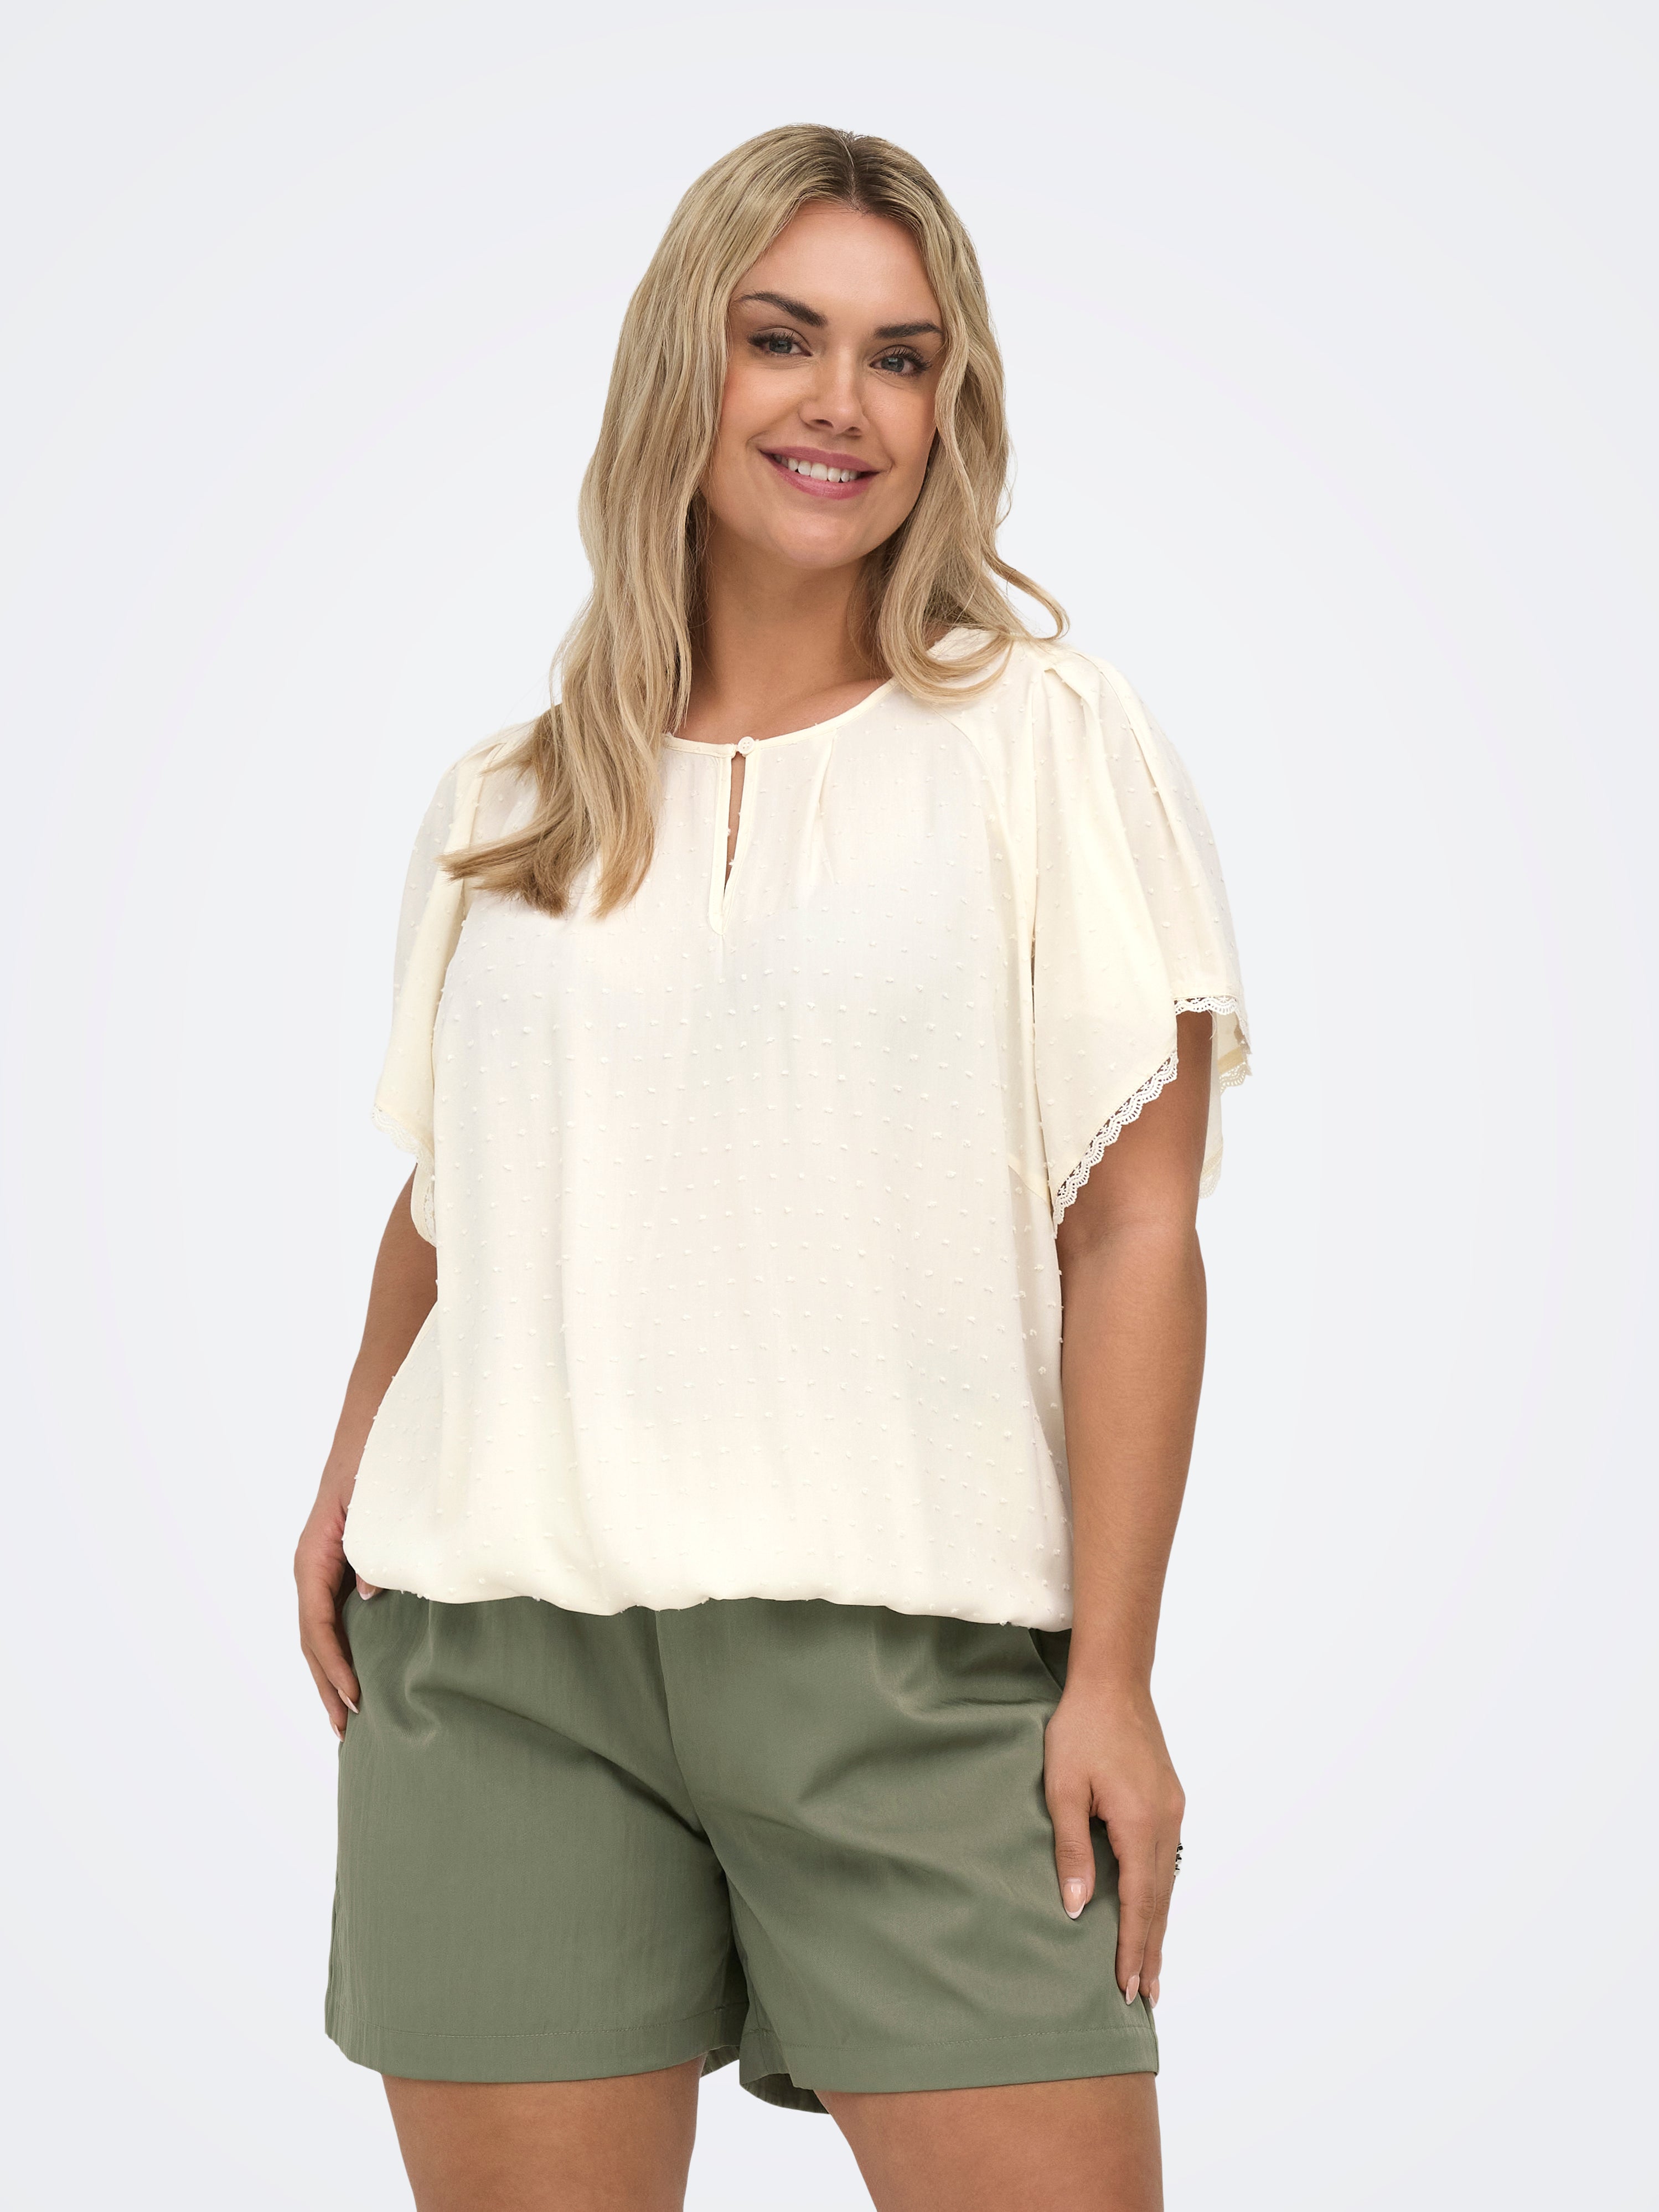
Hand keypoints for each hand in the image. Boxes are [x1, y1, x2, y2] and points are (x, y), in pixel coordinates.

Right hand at [294, 1460, 378, 1739]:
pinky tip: (351, 1673)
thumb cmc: (371, 1460)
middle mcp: (311, 1567)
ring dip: (328, 1674)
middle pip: (312, 1638)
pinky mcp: (336, 1568)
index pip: (316, 1623)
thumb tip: (370, 1596)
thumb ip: (369, 1551)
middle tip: (345, 1729)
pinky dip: (337, 1650)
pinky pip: (330, 1617)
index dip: (333, 1663)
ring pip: (317, 1632)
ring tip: (344, 1717)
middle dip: (326, 1684)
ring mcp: (321, 1569)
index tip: (353, 1697)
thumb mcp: (371, 1504)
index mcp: (313, 1556)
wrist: (372, 1424)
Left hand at [1043, 1680, 1183, 2005]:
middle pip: (1160, 1900)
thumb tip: (1077, 1907)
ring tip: (1151, 1968)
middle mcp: (1165, 1822)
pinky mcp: (1168, 1801)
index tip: (1128, 1988)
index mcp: (1140, 1823)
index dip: (1133, 1947)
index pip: (1139, 1902)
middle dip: (1152, 1950)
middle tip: (1146, 1997)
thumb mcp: (1063, 1789)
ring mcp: (1172, 1811)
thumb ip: (1071, 1849)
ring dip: (1158, 1925)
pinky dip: (1160, 1893)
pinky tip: (1152, 1910)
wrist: (1113, 1682)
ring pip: (1167, 1882)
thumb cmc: (1080, 1730)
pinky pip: (1166, 1860)